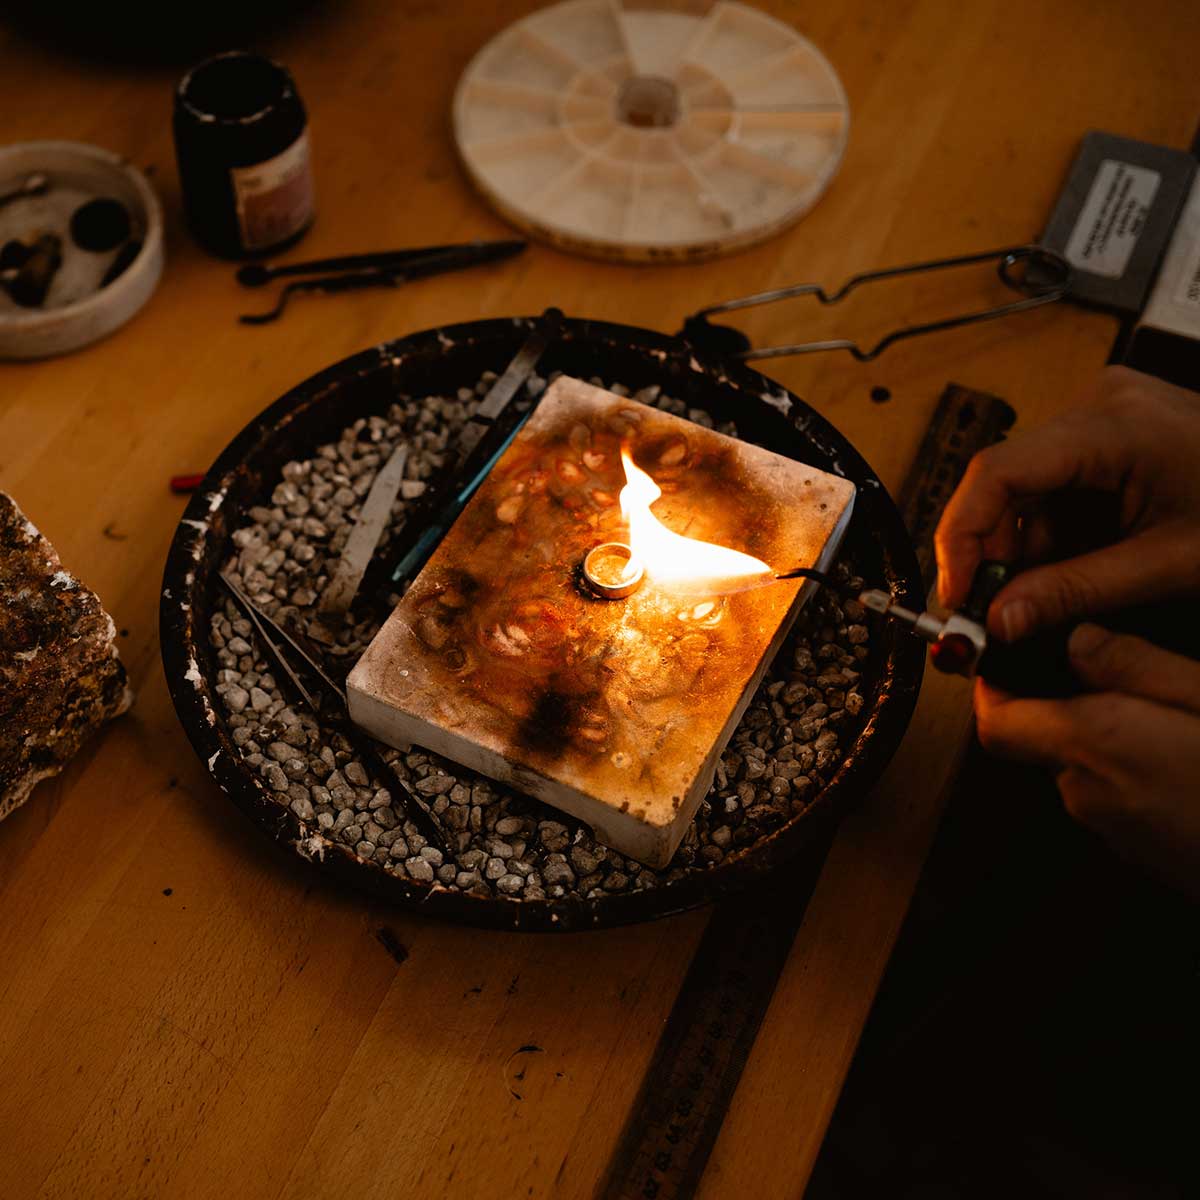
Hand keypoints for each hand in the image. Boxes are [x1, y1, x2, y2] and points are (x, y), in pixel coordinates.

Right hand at [935, 367, 1199, 640]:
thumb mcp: (1168, 565)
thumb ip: (1074, 591)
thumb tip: (999, 620)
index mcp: (1112, 425)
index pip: (997, 473)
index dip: (961, 538)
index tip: (954, 596)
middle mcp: (1096, 405)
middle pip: (1004, 482)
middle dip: (993, 553)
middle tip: (988, 614)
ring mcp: (1100, 416)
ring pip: (1024, 491)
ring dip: (1023, 550)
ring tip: (1038, 600)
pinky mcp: (1106, 435)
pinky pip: (1052, 488)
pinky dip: (1051, 536)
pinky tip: (1065, 570)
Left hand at [975, 623, 1199, 899]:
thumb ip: (1137, 667)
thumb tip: (1080, 641)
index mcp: (1098, 744)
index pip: (997, 721)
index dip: (992, 688)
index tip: (1007, 658)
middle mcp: (1090, 793)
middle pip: (1042, 740)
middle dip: (1071, 704)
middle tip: (1129, 678)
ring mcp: (1115, 832)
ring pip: (1085, 768)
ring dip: (1111, 739)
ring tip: (1177, 720)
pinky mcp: (1143, 856)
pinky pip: (1118, 798)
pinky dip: (1137, 772)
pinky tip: (1190, 762)